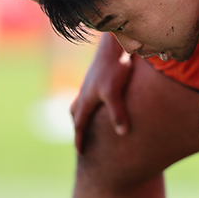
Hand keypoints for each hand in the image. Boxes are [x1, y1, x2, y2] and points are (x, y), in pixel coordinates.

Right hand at [70, 34, 132, 153]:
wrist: (115, 44)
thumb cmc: (114, 67)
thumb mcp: (115, 92)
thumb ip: (117, 113)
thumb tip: (122, 133)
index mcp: (86, 99)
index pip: (80, 124)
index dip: (80, 139)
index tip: (80, 152)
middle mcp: (86, 92)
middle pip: (76, 113)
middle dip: (77, 127)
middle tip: (81, 138)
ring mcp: (91, 83)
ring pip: (82, 101)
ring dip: (82, 113)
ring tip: (89, 119)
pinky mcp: (99, 75)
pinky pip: (90, 93)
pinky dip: (92, 101)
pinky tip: (101, 100)